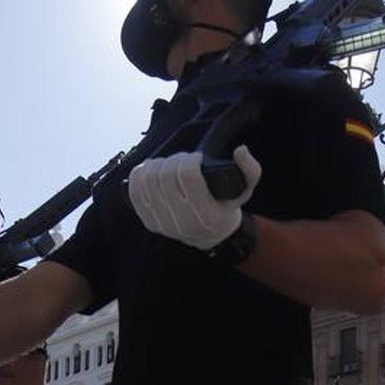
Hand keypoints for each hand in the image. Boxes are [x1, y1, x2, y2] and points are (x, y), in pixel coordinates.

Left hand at [128, 145, 261, 250]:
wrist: (211, 234)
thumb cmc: (226, 206)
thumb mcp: (246, 189)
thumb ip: (250, 169)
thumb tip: (240, 150)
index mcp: (207, 215)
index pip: (187, 176)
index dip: (190, 160)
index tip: (196, 158)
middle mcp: (182, 222)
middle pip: (165, 176)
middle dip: (174, 161)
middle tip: (182, 160)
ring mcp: (163, 224)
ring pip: (148, 182)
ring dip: (156, 166)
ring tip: (167, 164)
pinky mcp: (149, 222)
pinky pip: (135, 193)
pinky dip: (140, 175)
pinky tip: (149, 170)